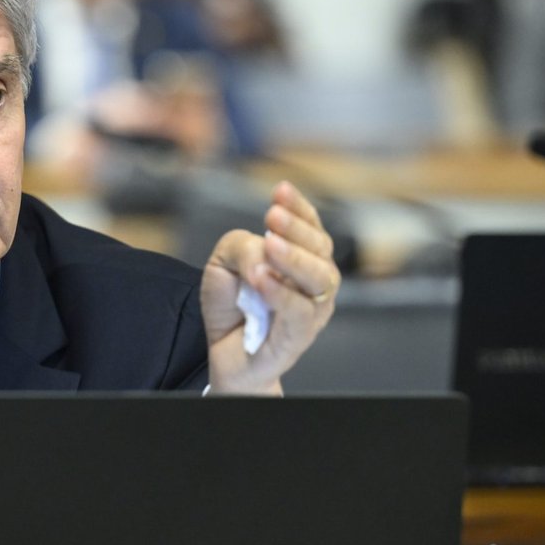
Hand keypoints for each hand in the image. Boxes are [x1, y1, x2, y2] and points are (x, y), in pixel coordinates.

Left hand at [200, 181, 337, 392]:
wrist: (226, 354)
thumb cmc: (232, 307)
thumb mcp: (224, 264)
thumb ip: (241, 248)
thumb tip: (262, 253)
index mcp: (302, 258)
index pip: (310, 226)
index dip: (299, 207)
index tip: (280, 190)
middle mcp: (315, 282)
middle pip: (320, 248)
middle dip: (297, 227)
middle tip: (271, 215)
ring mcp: (312, 310)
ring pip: (320, 278)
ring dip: (294, 257)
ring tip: (270, 243)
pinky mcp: (299, 337)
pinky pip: (300, 312)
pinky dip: (282, 293)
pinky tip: (263, 278)